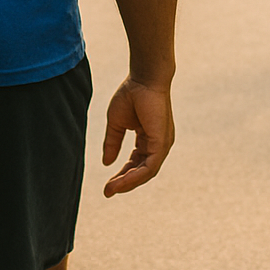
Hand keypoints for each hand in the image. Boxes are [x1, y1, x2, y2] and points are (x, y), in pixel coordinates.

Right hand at [101, 77, 173, 196]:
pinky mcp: (162, 143)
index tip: (107, 185)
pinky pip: (150, 166)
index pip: (136, 163)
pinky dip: (135, 176)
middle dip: (124, 183)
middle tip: (107, 191)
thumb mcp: (117, 123)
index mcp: (149, 139)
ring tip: (111, 188)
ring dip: (128, 183)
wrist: (143, 78)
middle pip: (142, 171)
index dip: (122, 175)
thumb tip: (106, 163)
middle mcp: (159, 144)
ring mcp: (162, 144)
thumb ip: (112, 143)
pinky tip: (121, 180)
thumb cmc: (132, 94)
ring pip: (147, 173)